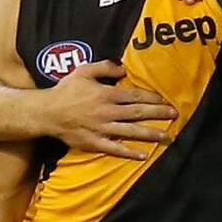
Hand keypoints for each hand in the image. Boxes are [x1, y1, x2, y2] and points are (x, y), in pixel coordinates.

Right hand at [40, 61, 177, 159]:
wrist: (46, 112)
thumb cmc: (65, 90)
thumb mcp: (83, 71)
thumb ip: (104, 67)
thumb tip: (123, 68)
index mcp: (106, 94)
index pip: (135, 96)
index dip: (152, 97)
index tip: (165, 100)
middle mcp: (107, 112)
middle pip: (138, 113)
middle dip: (158, 114)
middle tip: (175, 115)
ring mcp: (101, 128)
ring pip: (131, 131)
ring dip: (150, 134)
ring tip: (167, 136)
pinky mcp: (94, 142)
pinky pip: (115, 149)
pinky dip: (129, 152)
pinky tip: (144, 155)